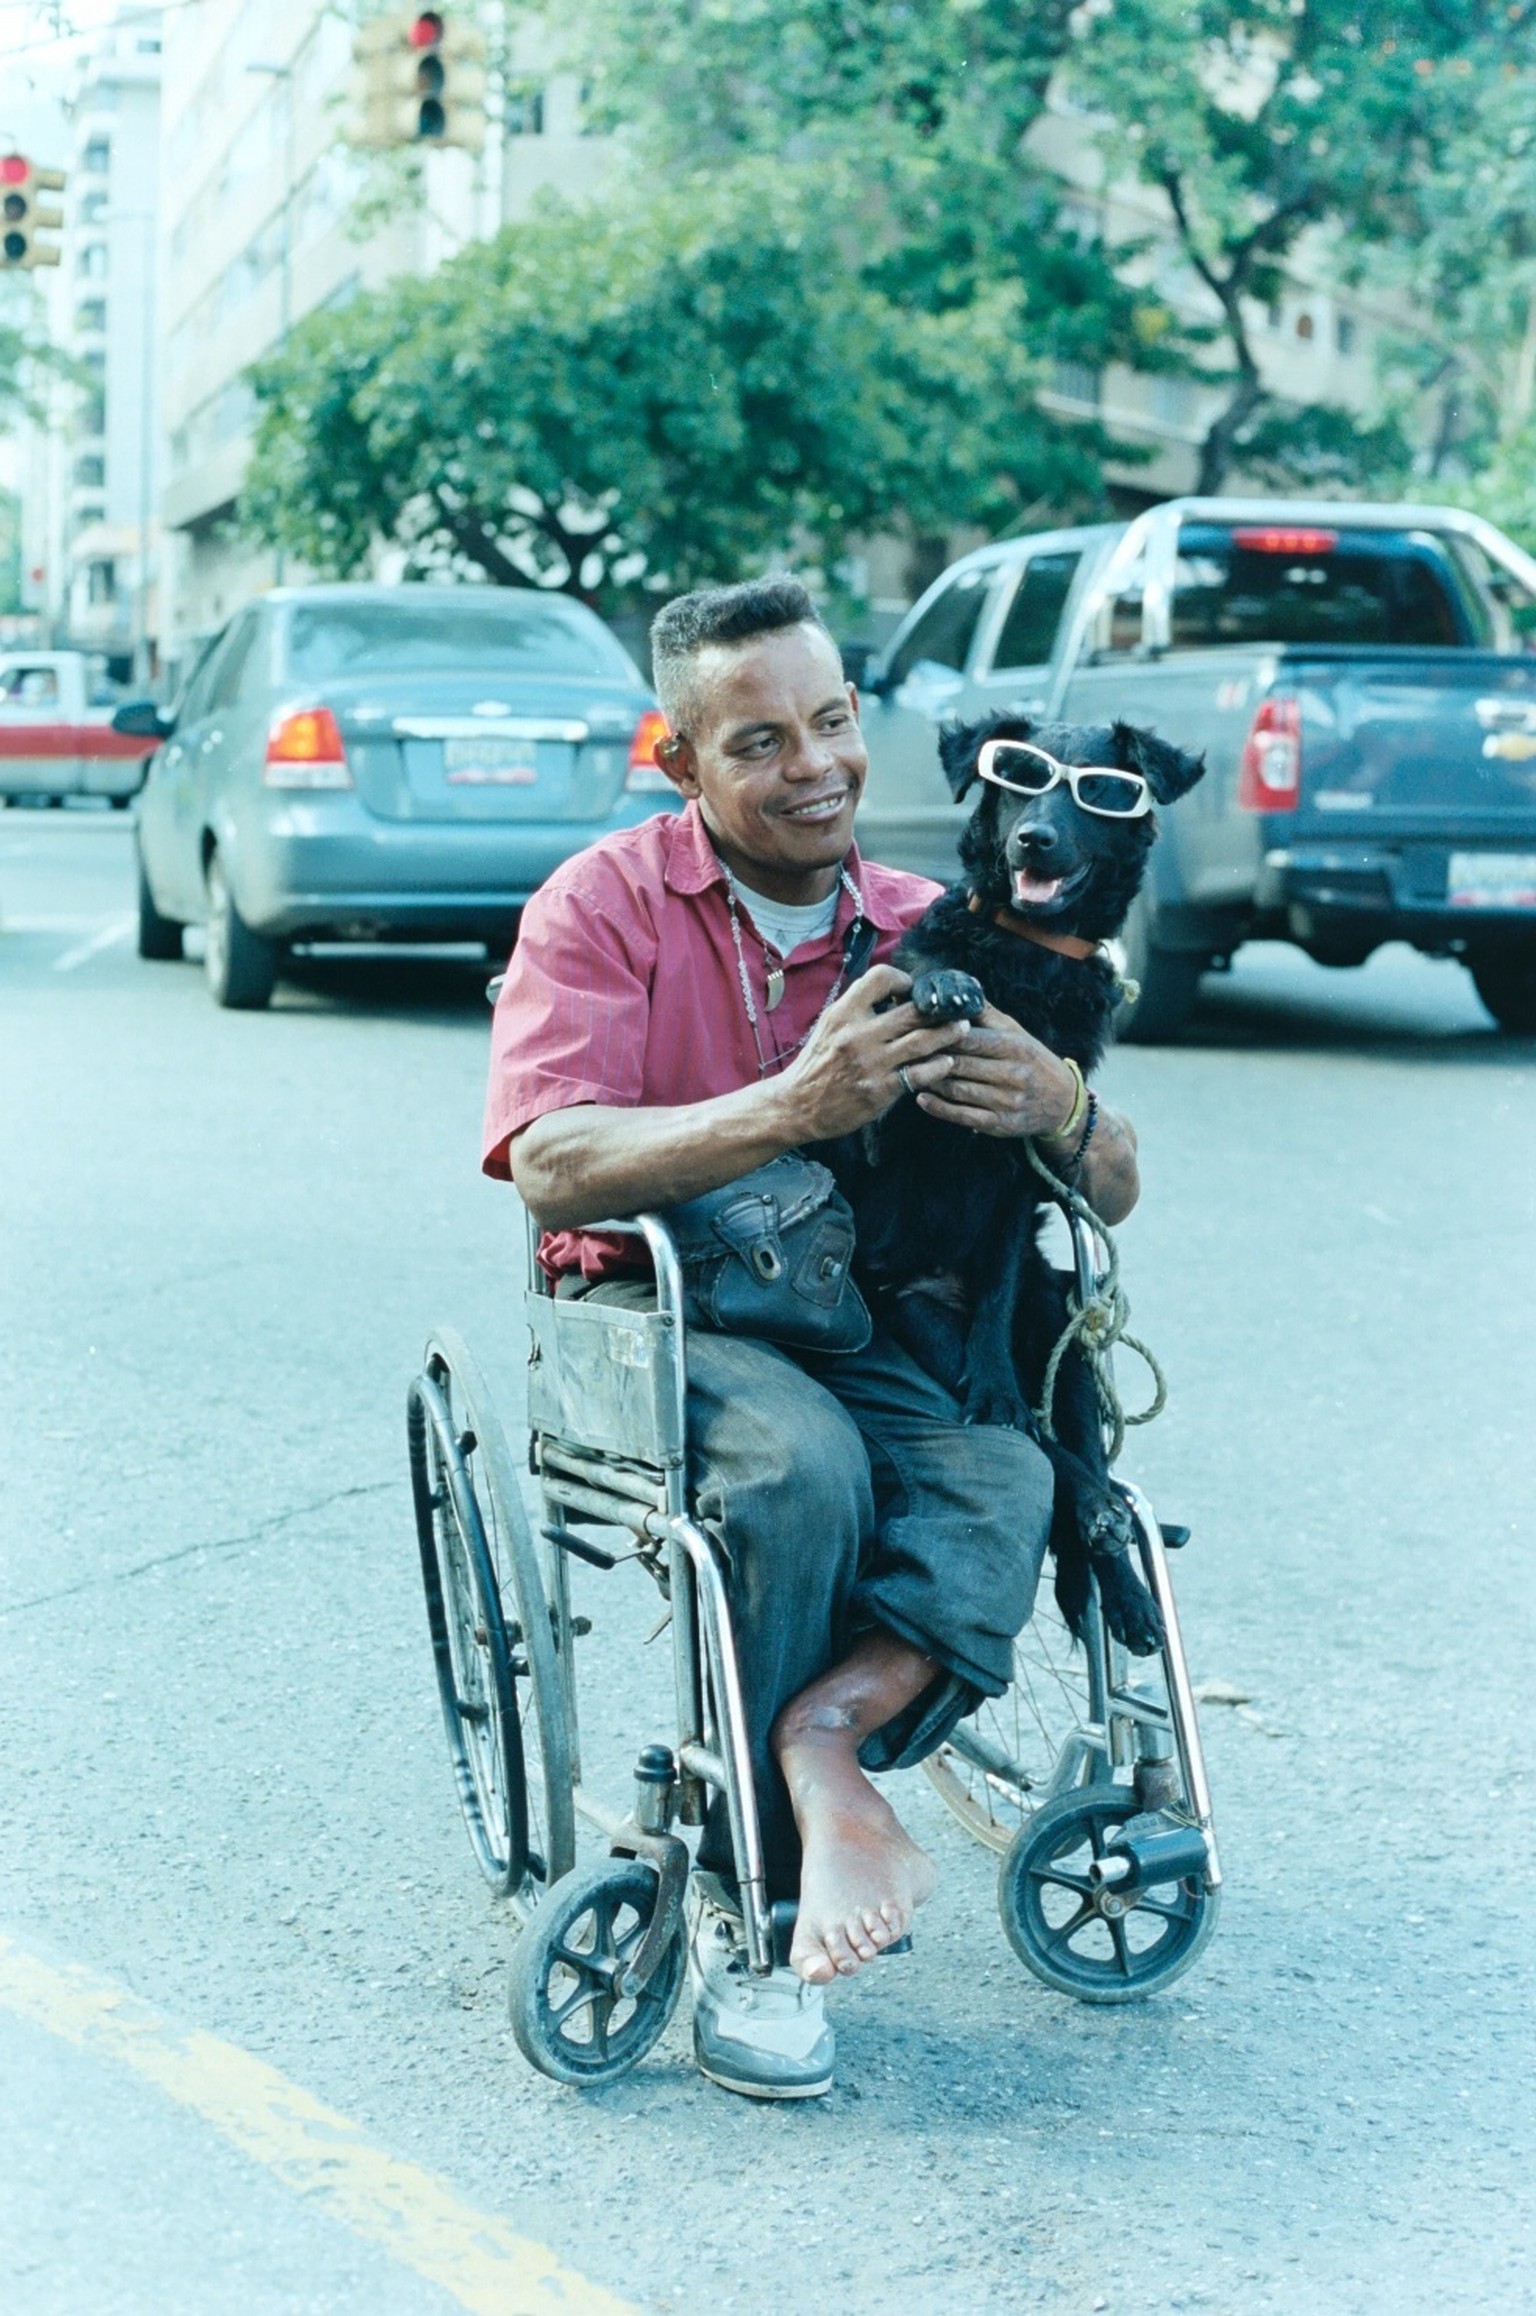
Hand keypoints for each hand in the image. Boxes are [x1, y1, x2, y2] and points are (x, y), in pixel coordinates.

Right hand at [779, 964, 971, 1139]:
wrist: (797, 1105)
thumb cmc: (817, 1064)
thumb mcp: (829, 1026)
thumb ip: (858, 1008)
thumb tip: (892, 991)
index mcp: (843, 1013)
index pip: (880, 978)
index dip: (903, 980)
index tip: (912, 991)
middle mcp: (857, 1034)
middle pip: (912, 1010)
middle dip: (939, 1008)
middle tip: (955, 1008)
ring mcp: (871, 1063)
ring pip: (923, 1040)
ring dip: (948, 1033)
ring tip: (963, 1029)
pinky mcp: (880, 1090)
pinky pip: (919, 1073)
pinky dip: (938, 1066)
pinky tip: (946, 1062)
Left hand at [912, 1002, 1077, 1139]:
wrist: (1063, 1103)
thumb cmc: (1033, 1061)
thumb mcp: (1017, 1033)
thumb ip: (987, 1014)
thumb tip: (964, 985)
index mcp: (1014, 1047)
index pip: (970, 1039)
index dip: (941, 1034)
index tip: (917, 1029)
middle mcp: (1011, 1075)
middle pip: (960, 1064)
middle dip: (930, 1057)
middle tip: (904, 1051)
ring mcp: (1005, 1102)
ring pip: (957, 1090)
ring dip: (930, 1081)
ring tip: (909, 1071)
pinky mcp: (999, 1125)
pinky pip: (962, 1116)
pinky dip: (938, 1108)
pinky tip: (921, 1097)